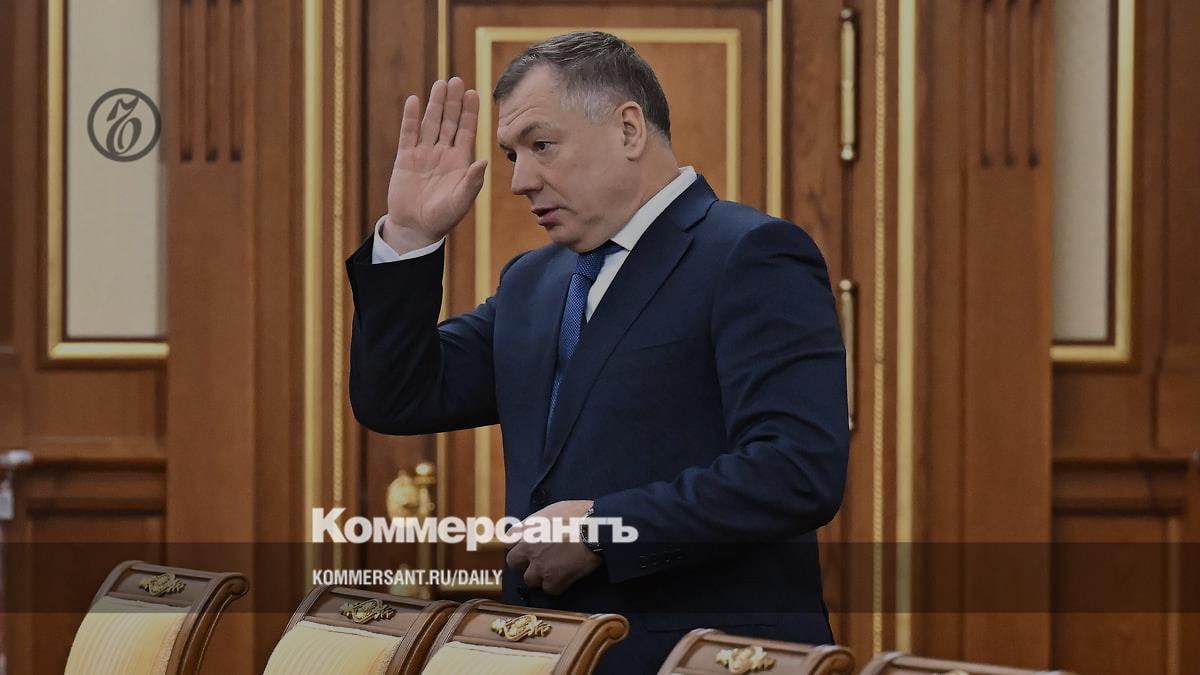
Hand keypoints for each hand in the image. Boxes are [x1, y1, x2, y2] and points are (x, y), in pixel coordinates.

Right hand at [384, 77, 487, 252]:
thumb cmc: (442, 218)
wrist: (416, 229)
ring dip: (435, 104)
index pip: (467, 131)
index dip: (470, 112)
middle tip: (457, 80)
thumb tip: (484, 160)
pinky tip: (414, 101)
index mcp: (460, 162)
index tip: (474, 93)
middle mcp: (443, 153)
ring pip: (431, 123)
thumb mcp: (461, 201)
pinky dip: (410, 118)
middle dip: (454, 102)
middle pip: (450, 122)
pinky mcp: (405, 158)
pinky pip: (408, 134)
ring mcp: (424, 154)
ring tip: (440, 84)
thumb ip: (472, 181)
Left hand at [505, 500, 600, 595]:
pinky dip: (557, 586)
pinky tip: (567, 577)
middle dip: (524, 564)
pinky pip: (549, 589)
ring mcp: (539, 565)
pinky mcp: (553, 579)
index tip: (527, 548)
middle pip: (513, 562)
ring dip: (540, 577)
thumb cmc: (581, 514)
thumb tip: (540, 528)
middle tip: (538, 562)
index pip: (509, 541)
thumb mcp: (554, 509)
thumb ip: (540, 521)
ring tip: (555, 571)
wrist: (596, 527)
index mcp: (528, 528)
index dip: (518, 546)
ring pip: (529, 579)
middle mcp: (529, 547)